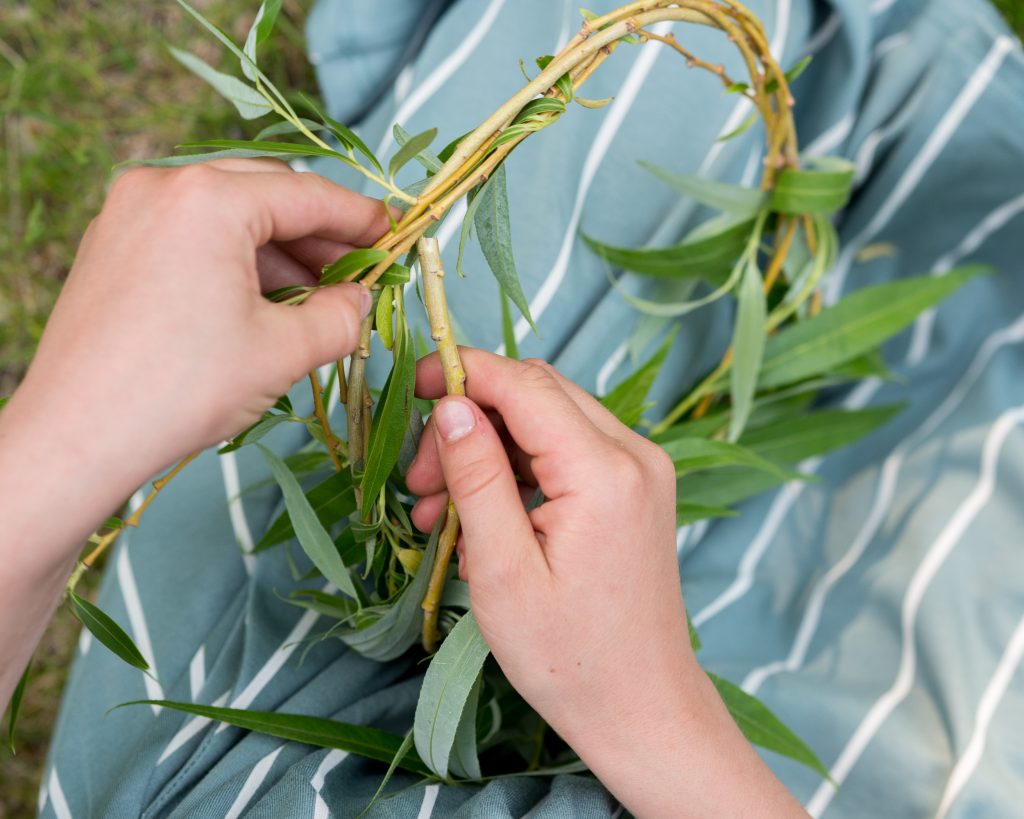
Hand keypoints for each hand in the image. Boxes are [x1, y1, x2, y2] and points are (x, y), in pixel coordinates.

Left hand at [13, 160, 382, 488]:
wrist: (77, 436)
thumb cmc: (181, 389)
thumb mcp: (283, 351)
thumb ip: (341, 316)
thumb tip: (361, 300)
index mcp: (209, 198)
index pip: (309, 195)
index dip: (361, 219)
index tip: (396, 236)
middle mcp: (163, 185)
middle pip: (267, 195)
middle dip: (320, 236)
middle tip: (361, 274)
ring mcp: (130, 212)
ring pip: (229, 215)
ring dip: (280, 252)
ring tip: (318, 300)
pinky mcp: (113, 243)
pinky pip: (193, 234)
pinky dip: (236, 260)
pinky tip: (265, 302)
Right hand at [406, 350, 805, 817]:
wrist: (642, 708)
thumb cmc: (568, 658)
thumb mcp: (502, 571)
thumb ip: (477, 478)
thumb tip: (451, 405)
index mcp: (604, 472)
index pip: (524, 384)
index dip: (462, 371)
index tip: (411, 385)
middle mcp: (634, 455)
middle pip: (535, 393)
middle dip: (469, 419)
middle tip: (419, 481)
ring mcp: (641, 470)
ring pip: (547, 420)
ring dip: (488, 448)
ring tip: (437, 510)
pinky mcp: (634, 489)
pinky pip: (566, 451)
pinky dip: (518, 471)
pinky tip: (479, 517)